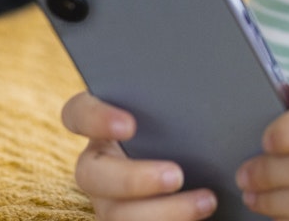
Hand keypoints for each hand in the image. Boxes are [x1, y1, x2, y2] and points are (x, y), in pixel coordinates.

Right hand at [60, 92, 219, 220]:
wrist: (208, 171)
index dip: (95, 118)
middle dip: (133, 179)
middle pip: (92, 174)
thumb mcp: (184, 113)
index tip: (130, 125)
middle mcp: (100, 165)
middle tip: (177, 174)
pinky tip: (202, 216)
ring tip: (206, 201)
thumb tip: (210, 80)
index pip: (78, 113)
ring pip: (115, 214)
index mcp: (105, 127)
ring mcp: (109, 201)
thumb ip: (180, 99)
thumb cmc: (194, 130)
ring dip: (163, 212)